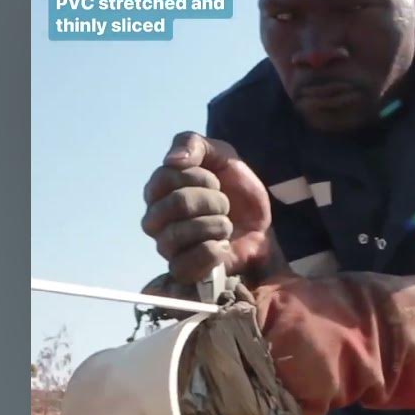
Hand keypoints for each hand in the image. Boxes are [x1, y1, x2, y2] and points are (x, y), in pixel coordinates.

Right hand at [141, 132, 285, 284]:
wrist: (260, 224)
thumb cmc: (235, 189)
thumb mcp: (221, 154)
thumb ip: (194, 144)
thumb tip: (172, 160)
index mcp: (158, 189)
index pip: (167, 177)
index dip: (200, 177)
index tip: (217, 181)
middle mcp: (154, 218)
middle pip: (176, 203)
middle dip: (213, 200)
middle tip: (225, 204)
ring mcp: (166, 246)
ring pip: (177, 235)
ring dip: (215, 225)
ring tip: (226, 225)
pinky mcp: (181, 270)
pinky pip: (185, 265)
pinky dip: (212, 252)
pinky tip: (222, 245)